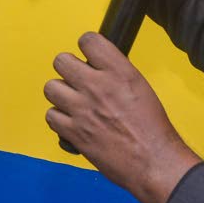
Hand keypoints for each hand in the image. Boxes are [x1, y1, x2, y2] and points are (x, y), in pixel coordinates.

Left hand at [47, 32, 200, 202]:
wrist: (153, 161)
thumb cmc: (152, 128)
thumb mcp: (139, 87)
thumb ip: (115, 73)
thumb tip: (97, 68)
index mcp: (118, 71)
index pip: (88, 40)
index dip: (86, 47)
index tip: (88, 56)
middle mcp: (97, 86)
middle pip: (61, 61)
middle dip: (68, 69)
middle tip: (78, 81)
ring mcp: (82, 109)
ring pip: (50, 87)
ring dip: (60, 94)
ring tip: (73, 103)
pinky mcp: (73, 131)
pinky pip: (50, 116)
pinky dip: (59, 119)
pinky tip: (71, 122)